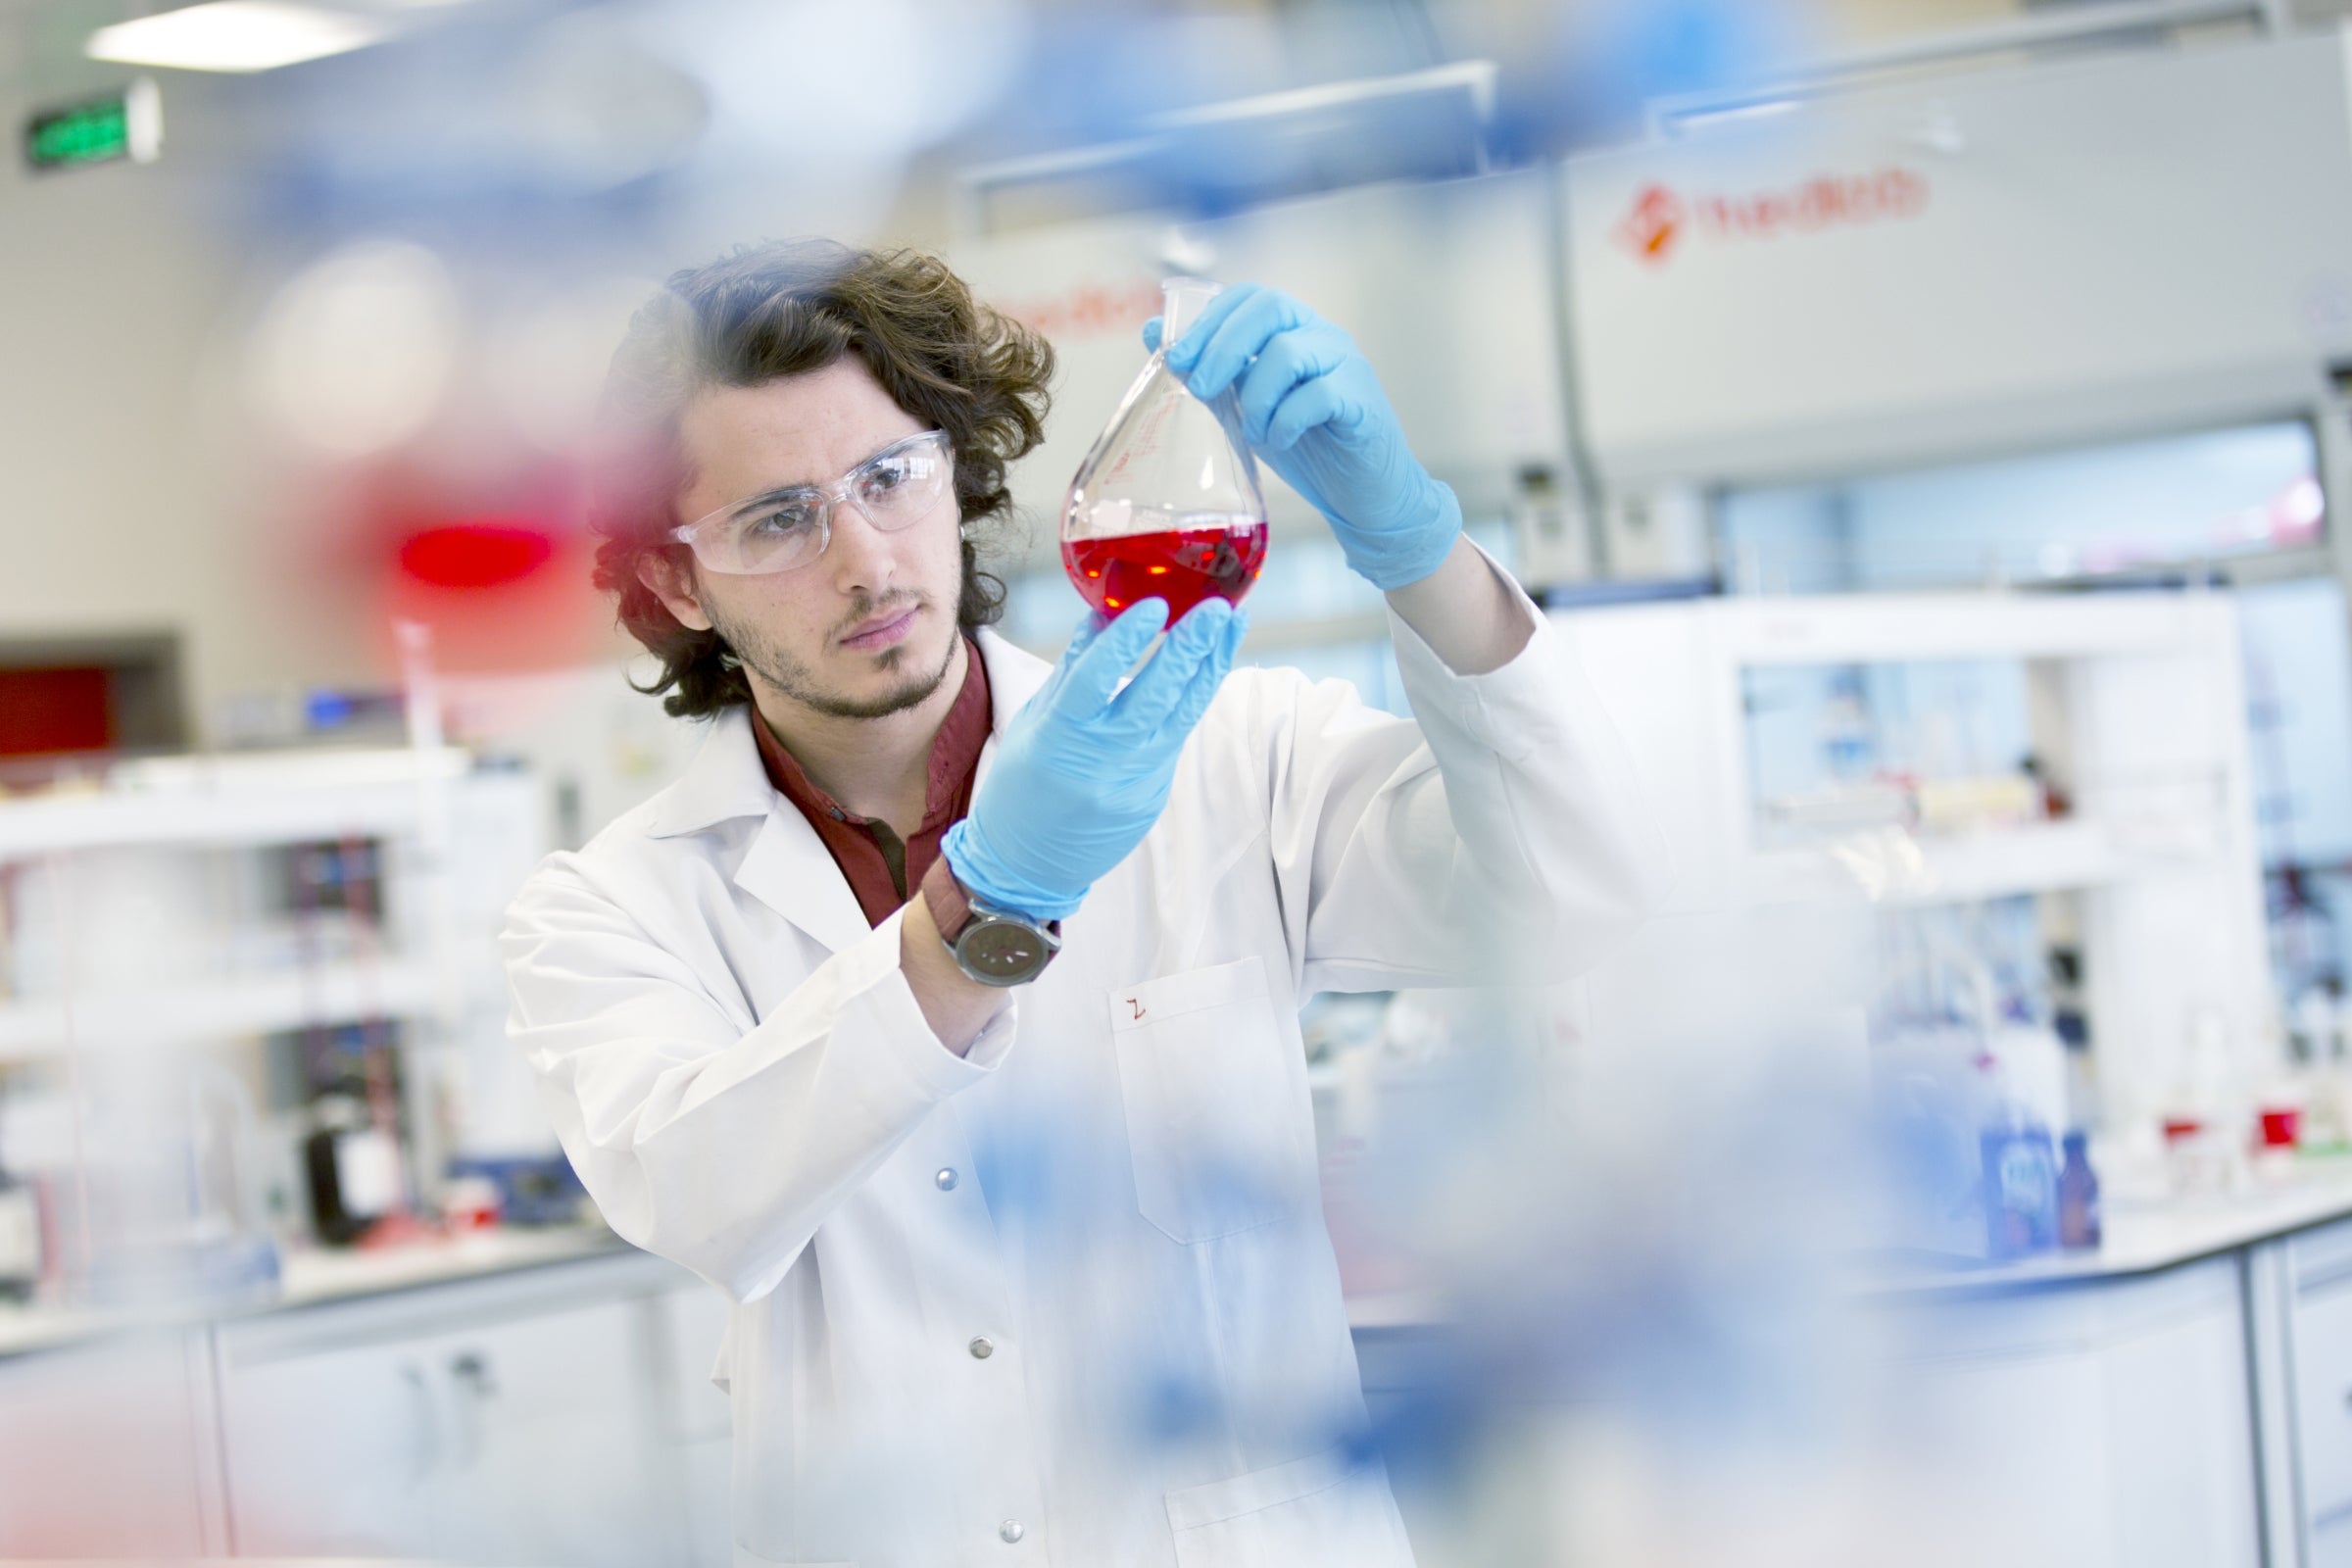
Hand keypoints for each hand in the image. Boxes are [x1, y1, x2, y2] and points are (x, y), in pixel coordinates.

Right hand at [941, 597, 1245, 921]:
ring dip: (1211, 666)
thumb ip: (1071, 670)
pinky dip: (1193, 698)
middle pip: (1155, 697)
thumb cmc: (1020, 787)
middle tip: (1218, 607)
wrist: (1027, 866)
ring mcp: (1134, 782)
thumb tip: (1104, 615)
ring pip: (1183, 716)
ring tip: (1233, 624)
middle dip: (1192, 647)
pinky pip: (1176, 738)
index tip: (1156, 605)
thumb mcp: (1033, 722)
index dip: (1127, 642)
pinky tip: (1209, 664)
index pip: (1095, 681)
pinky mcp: (1154, 796)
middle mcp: (1102, 761)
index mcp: (1059, 738)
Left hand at [1145, 285, 1461, 590]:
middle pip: (1270, 308)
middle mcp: (1323, 337)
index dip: (1209, 319)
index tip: (1175, 356)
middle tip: (1200, 388)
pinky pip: (1317, 394)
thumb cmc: (1307, 448)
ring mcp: (1347, 365)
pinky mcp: (1362, 401)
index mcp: (1294, 331)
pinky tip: (1279, 441)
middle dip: (1223, 345)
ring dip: (1255, 396)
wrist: (1362, 496)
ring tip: (1253, 431)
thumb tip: (1151, 331)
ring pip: (1288, 352)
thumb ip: (1210, 372)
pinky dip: (1286, 421)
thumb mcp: (1245, 408)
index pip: (1250, 296)